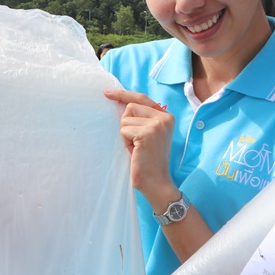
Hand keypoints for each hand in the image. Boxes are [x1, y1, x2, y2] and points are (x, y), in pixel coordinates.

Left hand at [104, 87, 176, 206]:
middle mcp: (164, 117)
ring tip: (137, 148)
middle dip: (127, 125)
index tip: (107, 93)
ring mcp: (157, 124)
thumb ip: (141, 118)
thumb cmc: (148, 160)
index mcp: (166, 116)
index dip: (123, 95)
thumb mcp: (148, 134)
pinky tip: (136, 151)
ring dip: (126, 135)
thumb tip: (120, 102)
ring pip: (125, 119)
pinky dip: (126, 142)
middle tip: (136, 142)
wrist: (156, 182)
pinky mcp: (148, 133)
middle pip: (130, 107)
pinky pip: (124, 130)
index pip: (141, 98)